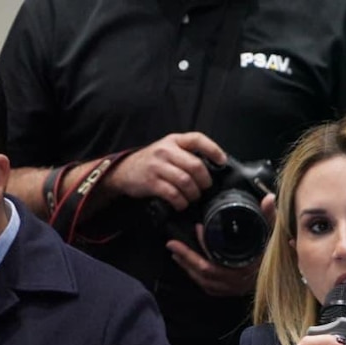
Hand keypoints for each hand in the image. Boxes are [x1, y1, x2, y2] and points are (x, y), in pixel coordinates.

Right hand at [105, 132, 226, 210]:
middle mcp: (165, 150)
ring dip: (194, 193)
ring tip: (193, 197)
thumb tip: (212, 166)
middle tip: (204, 188)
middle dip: (205, 181)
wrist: (123, 171)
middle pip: (195, 165)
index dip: (213, 149)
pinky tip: (181, 204)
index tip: (222, 161)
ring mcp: (157, 166)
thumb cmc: (152, 162)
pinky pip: (173, 194)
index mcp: (173, 140)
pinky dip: (181, 202)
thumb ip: (186, 154)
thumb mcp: (167, 150)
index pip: (197, 139)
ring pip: (186, 181)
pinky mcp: (151, 182)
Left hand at [164, 193, 276, 295]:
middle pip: (203, 271)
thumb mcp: (273, 236)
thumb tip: (269, 198)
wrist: (283, 280)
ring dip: (188, 266)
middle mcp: (234, 281)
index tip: (197, 227)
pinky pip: (208, 287)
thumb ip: (270, 218)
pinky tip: (189, 267)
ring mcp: (230, 288)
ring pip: (203, 280)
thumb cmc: (275, 257)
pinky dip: (196, 276)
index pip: (215, 258)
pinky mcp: (229, 292)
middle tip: (172, 244)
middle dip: (186, 257)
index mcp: (243, 267)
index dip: (204, 243)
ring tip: (176, 253)